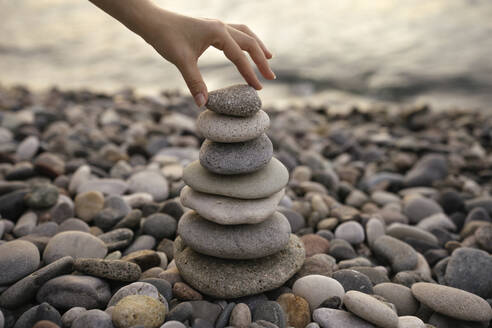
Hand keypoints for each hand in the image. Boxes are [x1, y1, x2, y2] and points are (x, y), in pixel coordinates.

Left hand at [142, 9, 275, 105]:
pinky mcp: (211, 28)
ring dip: (257, 46)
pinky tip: (245, 50)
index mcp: (218, 33)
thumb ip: (195, 82)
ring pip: (245, 33)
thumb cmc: (166, 38)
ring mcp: (217, 25)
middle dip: (262, 60)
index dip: (250, 73)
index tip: (258, 89)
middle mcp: (221, 26)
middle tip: (271, 78)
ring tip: (269, 58)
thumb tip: (203, 104)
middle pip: (249, 42)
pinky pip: (236, 33)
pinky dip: (245, 42)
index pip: (239, 56)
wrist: (152, 22)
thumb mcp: (181, 62)